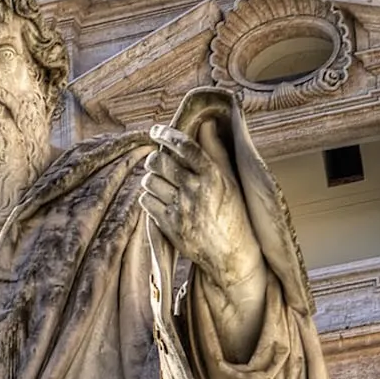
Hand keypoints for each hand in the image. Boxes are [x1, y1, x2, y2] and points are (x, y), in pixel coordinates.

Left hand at [141, 123, 264, 292]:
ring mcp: (180, 209)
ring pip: (149, 181)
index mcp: (214, 177)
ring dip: (153, 179)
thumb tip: (206, 124)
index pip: (186, 147)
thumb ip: (215, 152)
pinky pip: (146, 201)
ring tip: (164, 184)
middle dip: (156, 159)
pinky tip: (162, 200)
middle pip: (160, 162)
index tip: (156, 130)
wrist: (231, 254)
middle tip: (161, 162)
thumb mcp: (230, 181)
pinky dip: (150, 197)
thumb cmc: (233, 214)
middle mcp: (196, 191)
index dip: (168, 135)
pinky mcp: (168, 225)